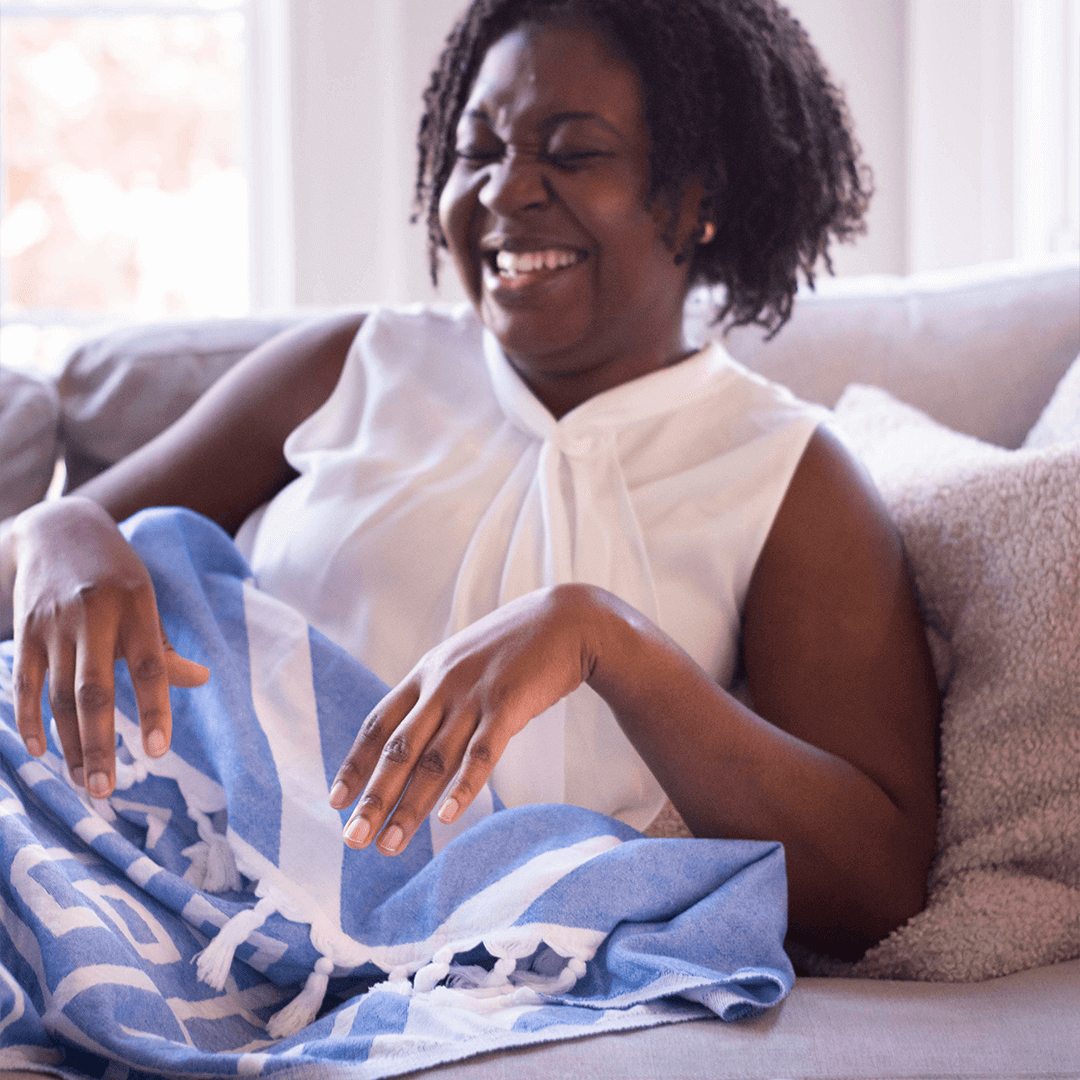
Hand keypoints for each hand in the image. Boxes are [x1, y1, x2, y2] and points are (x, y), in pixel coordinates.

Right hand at [4, 498, 207, 796]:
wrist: (59, 530)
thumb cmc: (116, 575)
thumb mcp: (147, 600)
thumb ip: (165, 647)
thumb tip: (201, 681)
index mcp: (136, 608)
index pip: (150, 666)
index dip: (156, 708)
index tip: (158, 752)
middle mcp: (94, 616)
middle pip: (94, 690)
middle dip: (100, 743)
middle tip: (106, 791)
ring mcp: (54, 625)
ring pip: (58, 695)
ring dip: (70, 743)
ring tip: (84, 782)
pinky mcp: (25, 631)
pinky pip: (25, 683)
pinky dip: (30, 719)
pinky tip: (43, 751)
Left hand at [329, 584, 603, 854]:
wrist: (567, 620)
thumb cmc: (514, 647)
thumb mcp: (462, 661)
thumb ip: (437, 693)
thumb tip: (412, 734)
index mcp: (425, 674)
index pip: (378, 724)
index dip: (355, 763)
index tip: (336, 801)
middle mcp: (441, 685)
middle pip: (398, 749)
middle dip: (373, 797)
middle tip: (353, 839)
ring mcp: (474, 695)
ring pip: (433, 759)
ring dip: (410, 805)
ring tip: (391, 843)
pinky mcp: (509, 705)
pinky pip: (481, 753)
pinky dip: (463, 787)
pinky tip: (446, 817)